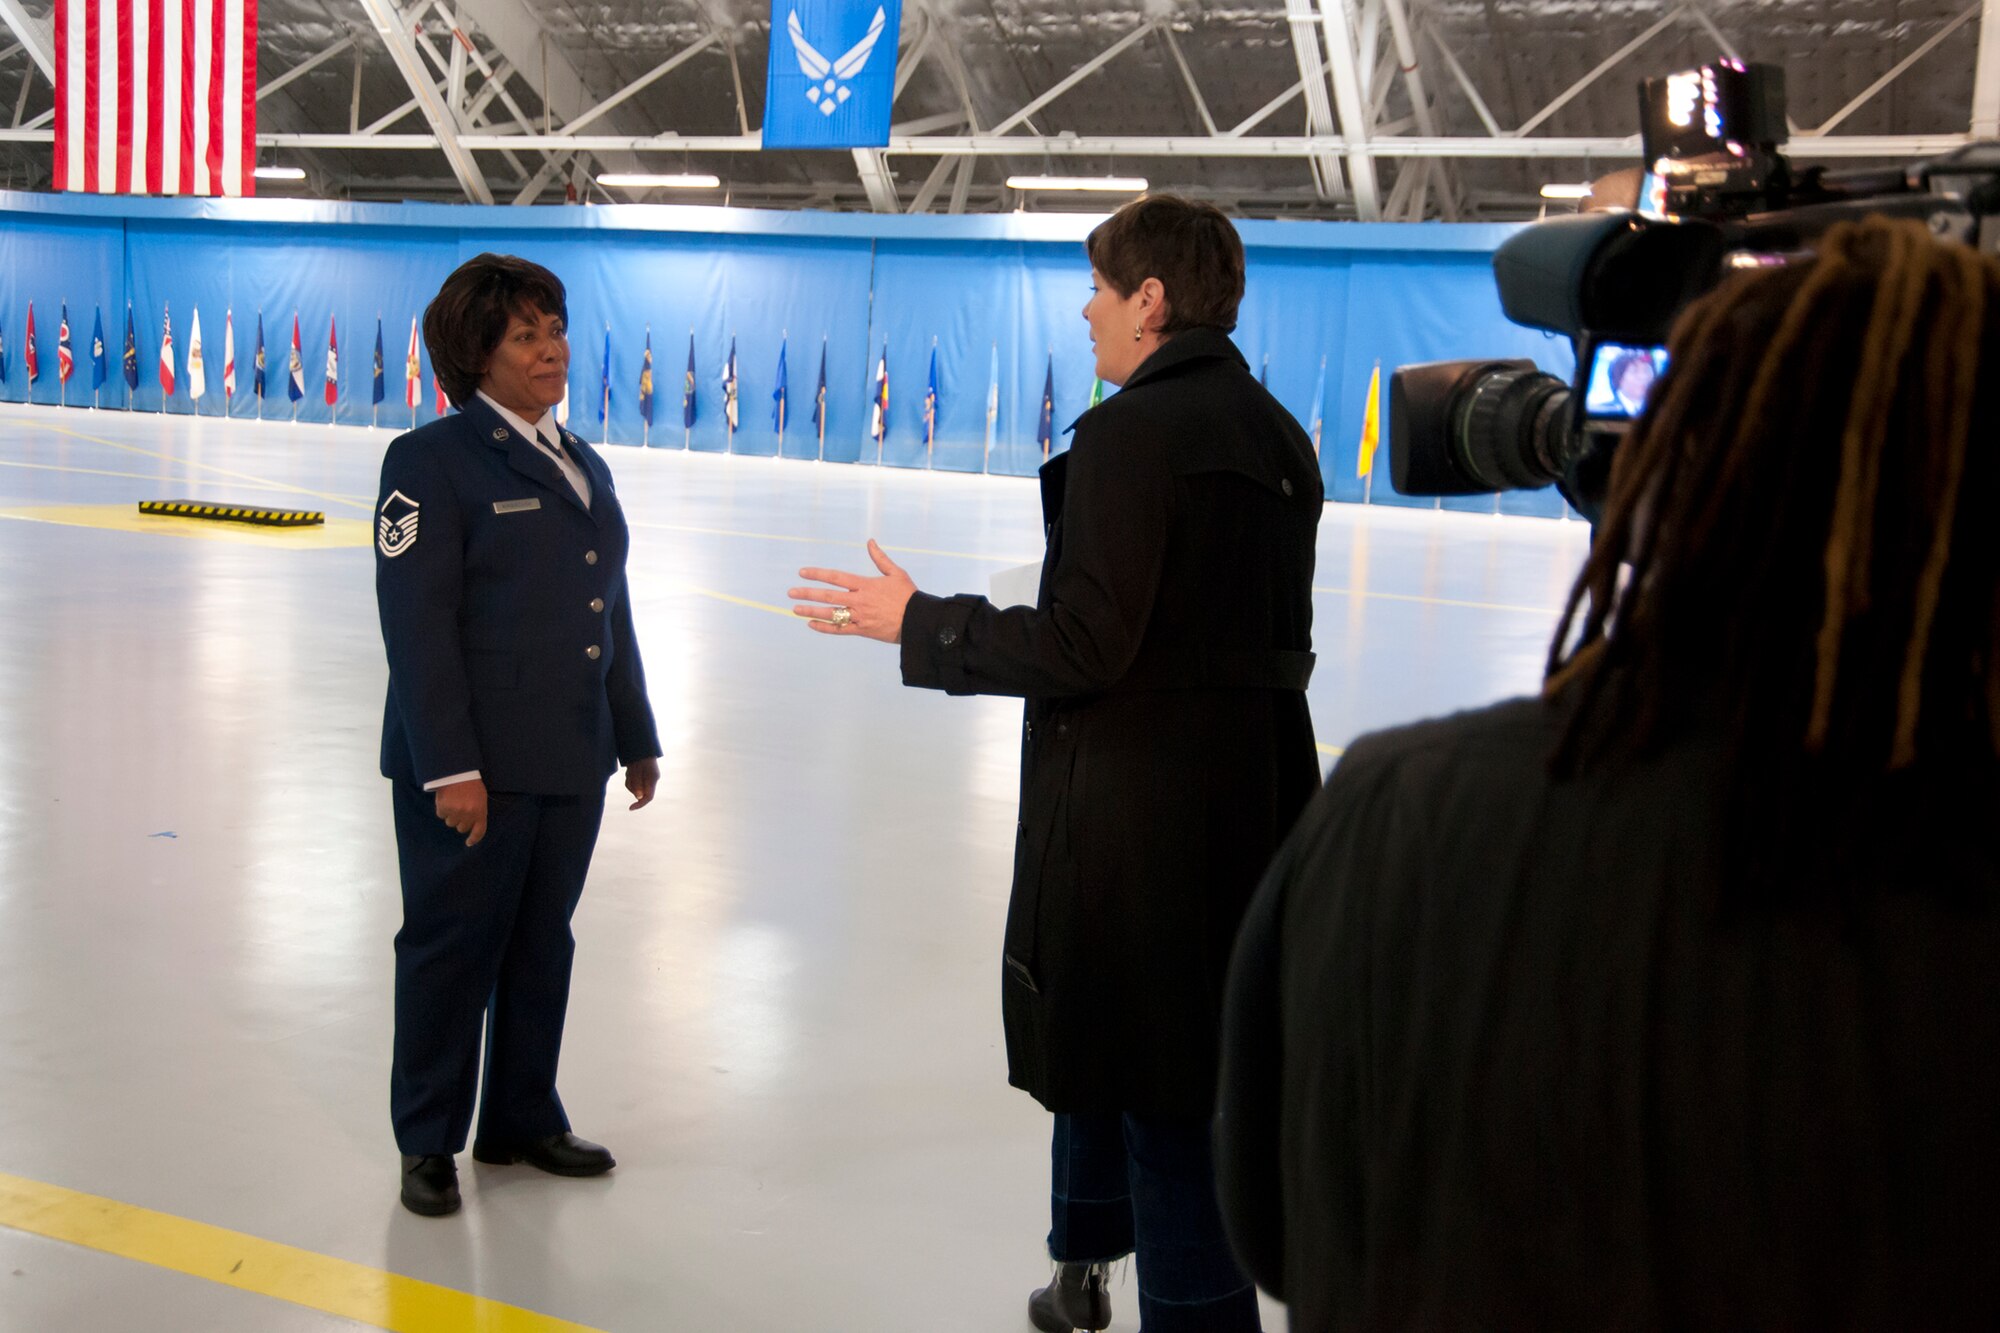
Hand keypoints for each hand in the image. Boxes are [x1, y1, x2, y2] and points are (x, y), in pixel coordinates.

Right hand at [434, 777, 487, 846]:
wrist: (457, 771)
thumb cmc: (471, 783)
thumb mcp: (481, 797)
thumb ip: (478, 811)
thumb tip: (472, 824)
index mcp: (480, 811)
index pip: (479, 831)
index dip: (474, 839)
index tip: (469, 843)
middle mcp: (468, 814)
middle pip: (462, 828)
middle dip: (460, 821)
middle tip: (460, 809)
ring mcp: (455, 812)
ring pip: (450, 823)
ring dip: (451, 815)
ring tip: (453, 801)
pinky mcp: (443, 808)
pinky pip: (441, 815)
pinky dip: (442, 809)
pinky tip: (446, 799)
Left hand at [625, 757, 659, 810]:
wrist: (640, 743)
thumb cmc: (639, 755)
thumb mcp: (637, 769)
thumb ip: (638, 783)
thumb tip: (638, 797)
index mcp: (653, 779)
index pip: (649, 797)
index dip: (640, 804)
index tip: (630, 808)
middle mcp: (651, 779)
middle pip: (639, 792)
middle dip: (632, 786)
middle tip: (630, 774)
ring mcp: (646, 777)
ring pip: (635, 787)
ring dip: (629, 781)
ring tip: (630, 769)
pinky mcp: (641, 774)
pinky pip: (633, 781)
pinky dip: (629, 778)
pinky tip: (630, 769)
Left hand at [790, 539, 915, 643]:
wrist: (918, 621)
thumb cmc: (909, 595)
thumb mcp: (896, 573)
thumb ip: (880, 558)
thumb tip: (870, 542)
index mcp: (865, 585)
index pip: (836, 577)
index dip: (817, 574)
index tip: (802, 572)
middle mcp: (859, 600)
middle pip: (828, 596)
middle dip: (807, 593)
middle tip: (791, 592)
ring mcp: (859, 617)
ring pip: (830, 613)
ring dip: (810, 610)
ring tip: (794, 609)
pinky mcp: (862, 631)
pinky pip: (839, 630)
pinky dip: (824, 627)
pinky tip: (811, 624)